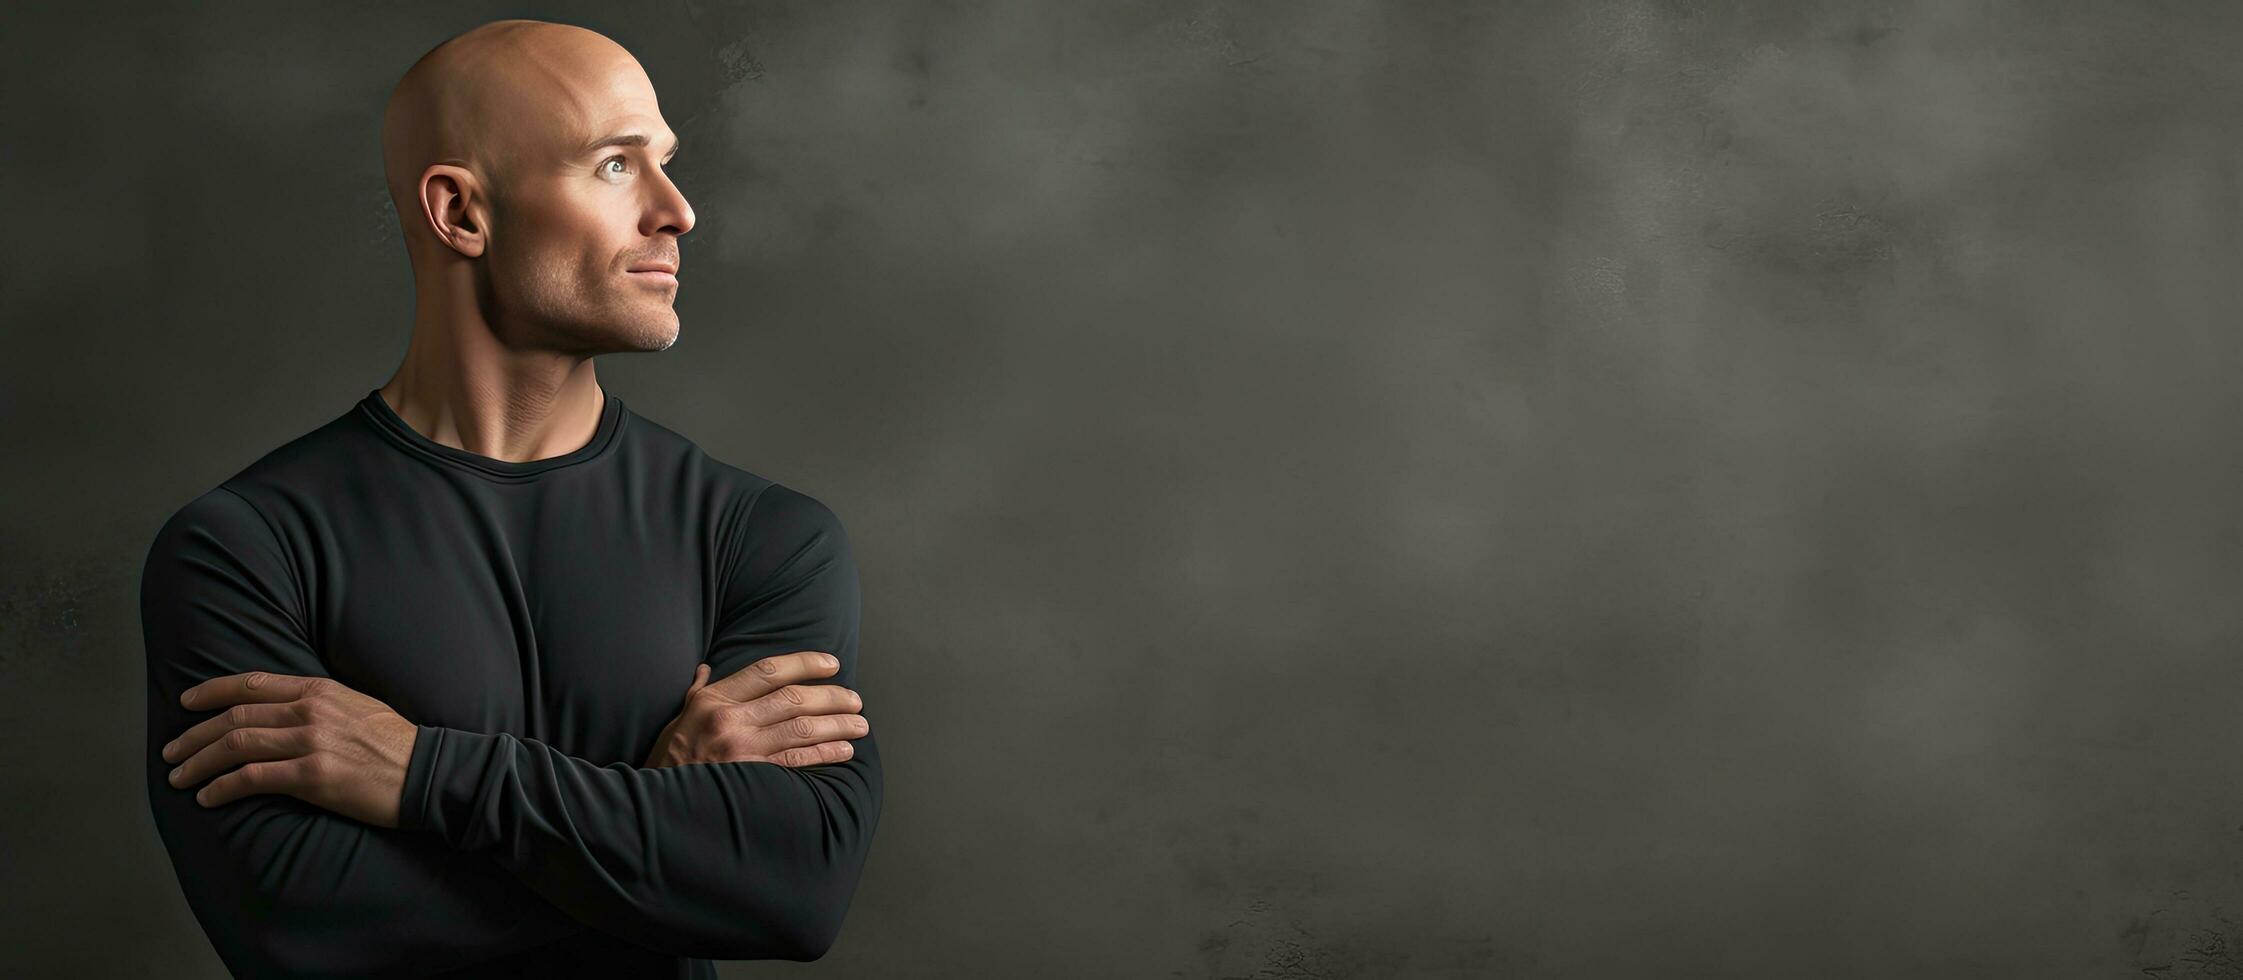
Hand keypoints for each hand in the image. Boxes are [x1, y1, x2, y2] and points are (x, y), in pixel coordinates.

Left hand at [160, 672, 419, 828]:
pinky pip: (251, 778)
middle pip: (235, 717)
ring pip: (235, 745)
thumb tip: (285, 711)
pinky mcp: (311, 776)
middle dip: (194, 735)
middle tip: (172, 752)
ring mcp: (309, 742)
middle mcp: (309, 711)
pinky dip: (221, 787)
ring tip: (179, 777)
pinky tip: (207, 797)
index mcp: (320, 690)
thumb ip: (319, 704)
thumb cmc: (396, 744)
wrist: (426, 771)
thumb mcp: (358, 706)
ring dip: (199, 762)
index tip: (187, 703)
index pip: (253, 684)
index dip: (212, 692)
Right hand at [643, 651, 868, 768]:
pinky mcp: (751, 777)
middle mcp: (730, 720)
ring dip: (837, 725)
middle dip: (832, 697)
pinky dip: (824, 753)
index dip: (805, 663)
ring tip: (860, 725)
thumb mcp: (678, 718)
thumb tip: (706, 668)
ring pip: (802, 729)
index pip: (768, 671)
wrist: (654, 804)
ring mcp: (741, 750)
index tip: (832, 664)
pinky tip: (844, 750)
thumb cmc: (668, 759)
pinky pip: (796, 761)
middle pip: (793, 698)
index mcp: (714, 700)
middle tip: (856, 700)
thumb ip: (698, 692)